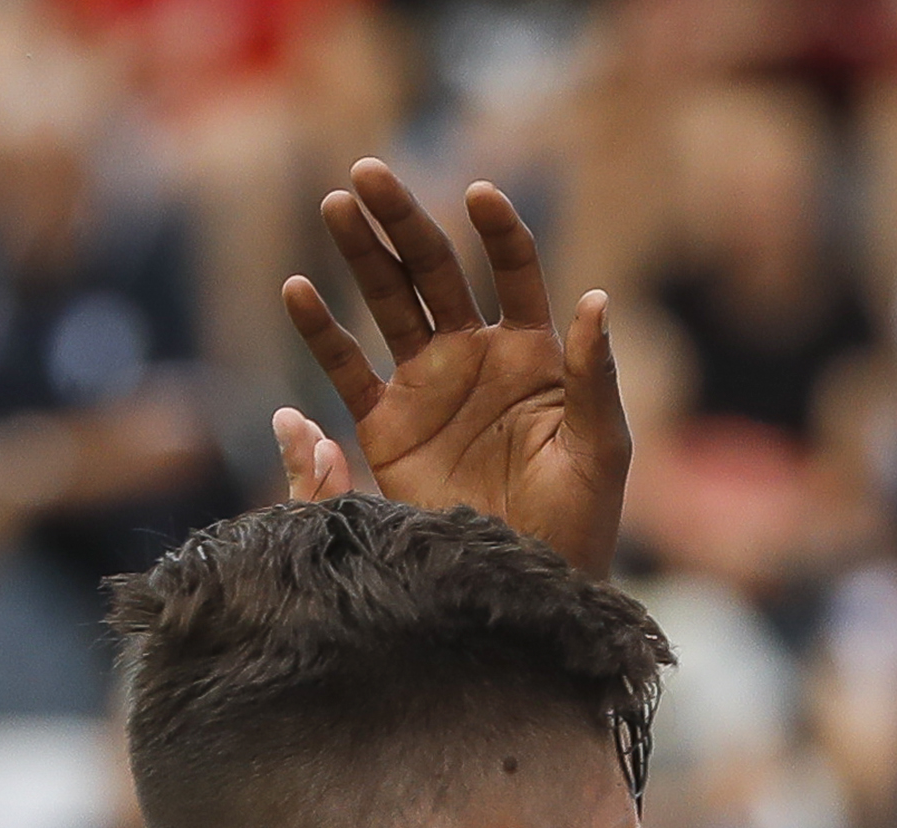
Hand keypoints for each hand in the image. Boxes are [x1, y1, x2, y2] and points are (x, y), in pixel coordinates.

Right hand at [279, 165, 628, 574]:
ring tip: (334, 204)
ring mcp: (429, 386)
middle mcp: (476, 356)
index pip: (512, 269)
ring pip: (387, 302)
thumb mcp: (599, 450)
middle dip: (403, 219)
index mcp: (534, 353)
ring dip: (361, 252)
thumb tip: (595, 298)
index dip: (498, 230)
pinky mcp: (387, 427)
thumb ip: (595, 377)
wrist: (526, 587)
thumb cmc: (580, 523)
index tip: (479, 194)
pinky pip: (347, 369)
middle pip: (434, 270)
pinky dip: (320, 332)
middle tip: (368, 172)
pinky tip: (297, 291)